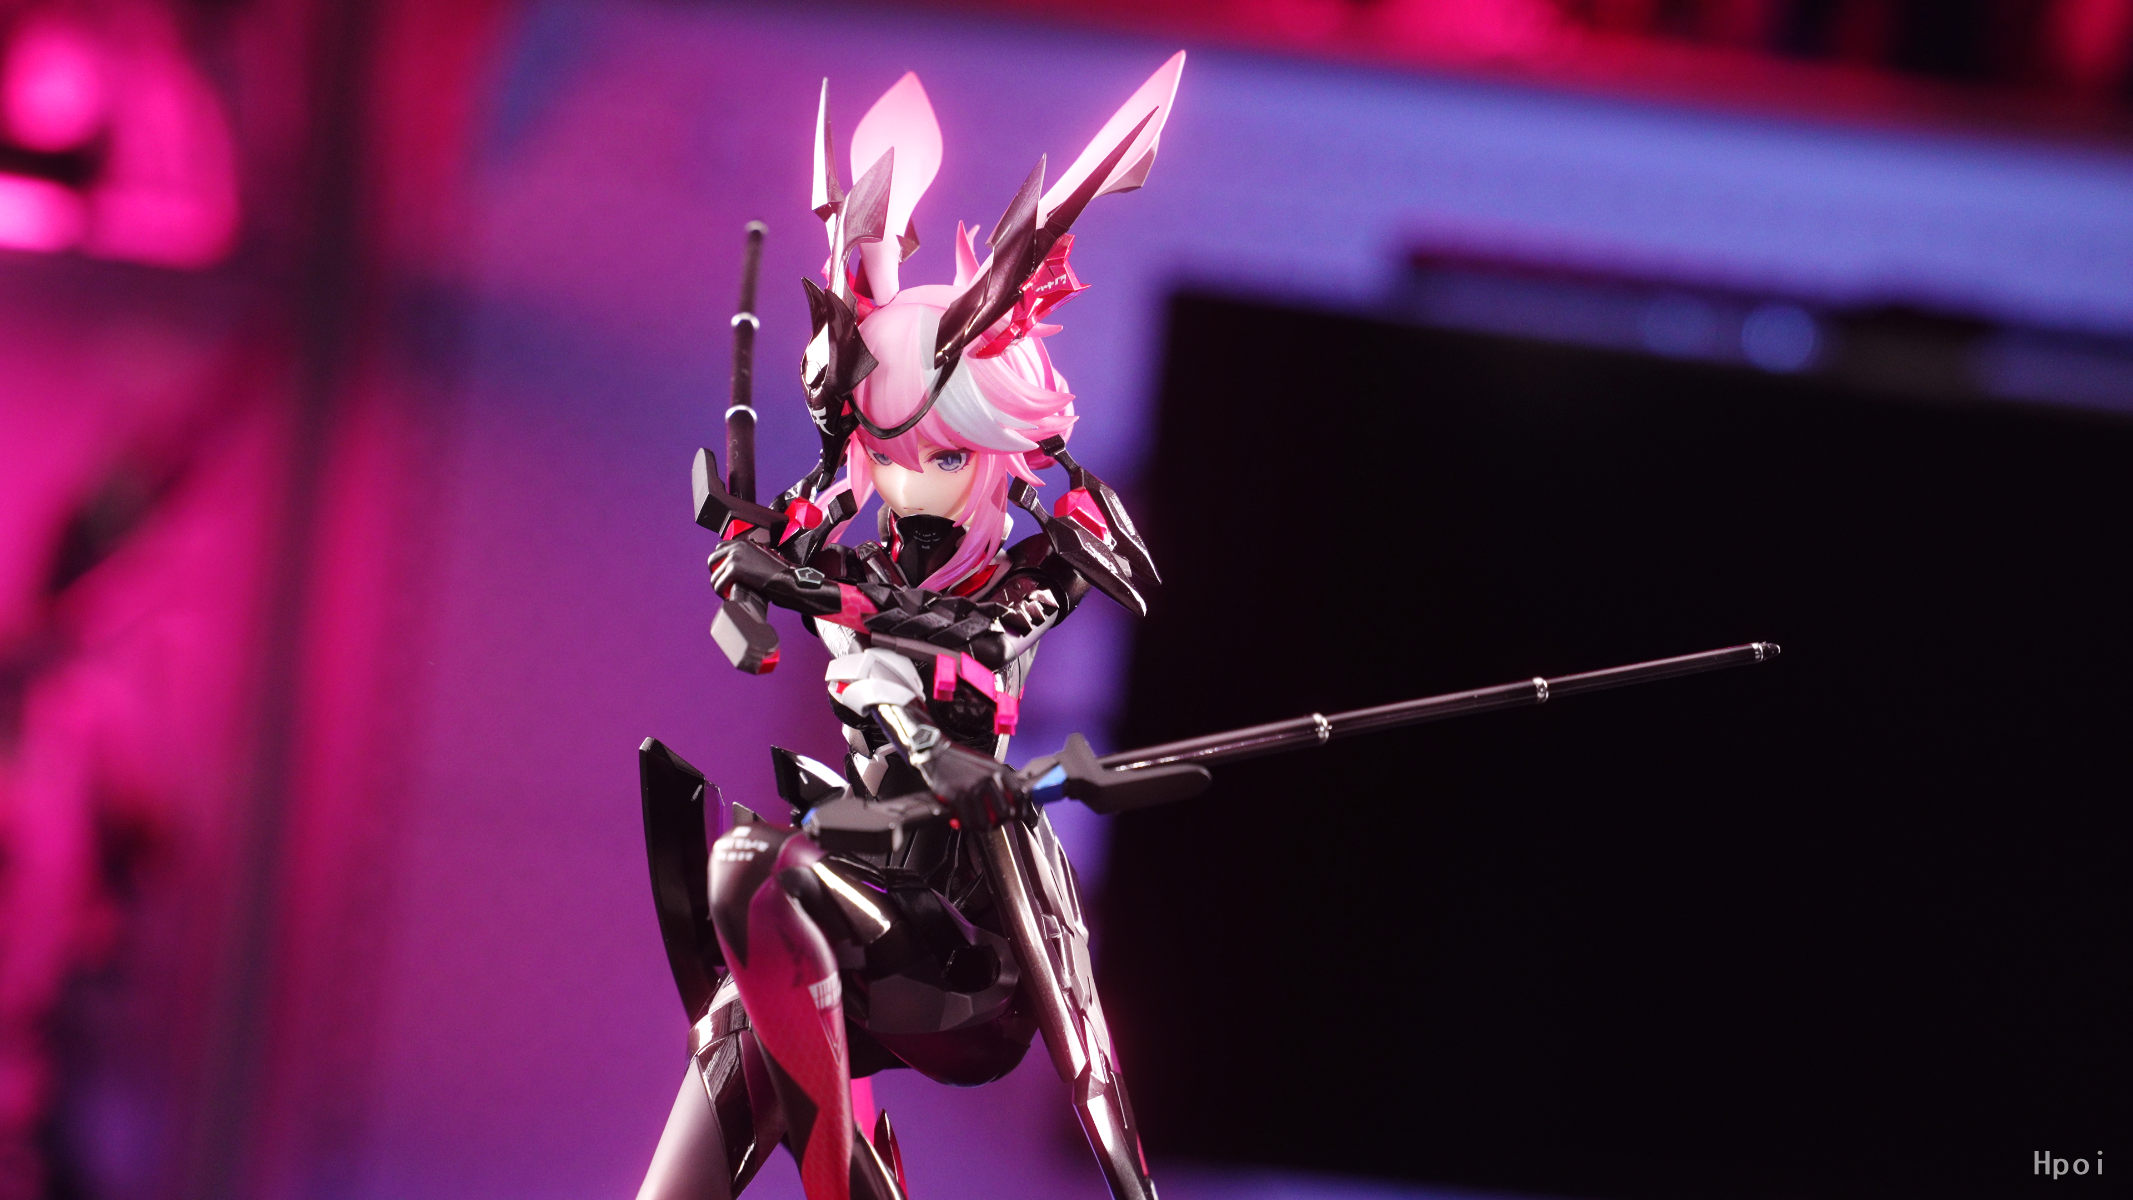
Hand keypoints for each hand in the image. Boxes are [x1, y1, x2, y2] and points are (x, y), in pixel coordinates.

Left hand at [708, 538, 837, 614]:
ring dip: (718, 585)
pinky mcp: (734, 569)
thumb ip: (750, 558)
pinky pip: (719, 583)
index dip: (720, 561)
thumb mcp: (764, 558)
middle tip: (721, 583)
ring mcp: (734, 556)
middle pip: (712, 558)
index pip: (721, 546)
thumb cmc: (780, 573)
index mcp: (745, 542)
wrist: (787, 580)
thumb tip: (741, 568)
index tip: (723, 571)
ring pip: (714, 574)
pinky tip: (728, 597)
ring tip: (726, 593)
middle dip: (715, 572)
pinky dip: (721, 592)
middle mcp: (738, 546)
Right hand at [917, 741, 1030, 829]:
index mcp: (999, 771)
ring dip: (983, 828)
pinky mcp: (955, 796)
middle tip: (994, 823)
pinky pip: (967, 821)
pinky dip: (967, 826)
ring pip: (985, 822)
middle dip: (1001, 822)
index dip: (1021, 810)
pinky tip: (965, 824)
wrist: (938, 753)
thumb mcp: (988, 764)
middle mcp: (988, 779)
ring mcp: (971, 788)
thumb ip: (1002, 779)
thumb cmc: (963, 760)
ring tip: (979, 826)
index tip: (1017, 817)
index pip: (1020, 794)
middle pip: (1005, 812)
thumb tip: (1015, 798)